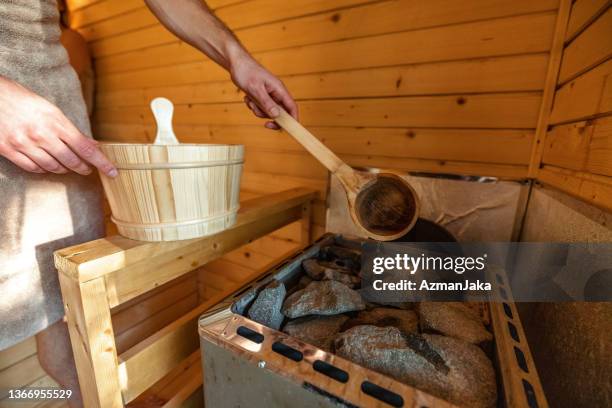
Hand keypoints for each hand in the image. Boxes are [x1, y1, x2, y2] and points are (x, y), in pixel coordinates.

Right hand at [0, 76, 116, 176]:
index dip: (101, 162)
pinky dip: (44, 169)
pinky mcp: (8, 150)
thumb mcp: (50, 109)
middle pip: (71, 161)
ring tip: (68, 165)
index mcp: (55, 121)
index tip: (113, 172)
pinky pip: (33, 168)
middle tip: (88, 169)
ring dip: (64, 169)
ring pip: (53, 167)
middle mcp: (40, 134)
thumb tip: (93, 145)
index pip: (85, 148)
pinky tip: (48, 165)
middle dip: (83, 168)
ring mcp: (23, 143)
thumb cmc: (22, 99)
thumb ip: (71, 130)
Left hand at [230, 53, 297, 128]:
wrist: (236, 64)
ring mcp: (269, 95)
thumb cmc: (246, 72)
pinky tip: (248, 98)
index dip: (294, 119)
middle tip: (265, 124)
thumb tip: (277, 116)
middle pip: (281, 112)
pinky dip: (253, 106)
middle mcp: (276, 93)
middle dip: (270, 117)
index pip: (292, 106)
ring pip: (268, 111)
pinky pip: (260, 107)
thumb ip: (267, 103)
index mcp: (279, 89)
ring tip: (250, 101)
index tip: (290, 129)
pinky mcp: (262, 96)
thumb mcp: (255, 89)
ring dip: (258, 110)